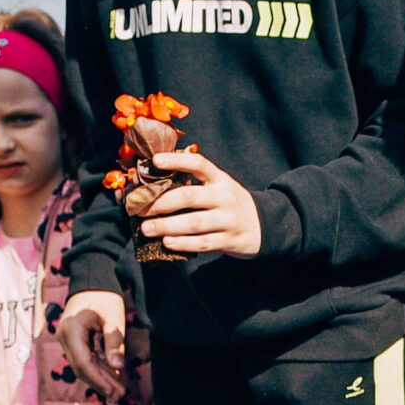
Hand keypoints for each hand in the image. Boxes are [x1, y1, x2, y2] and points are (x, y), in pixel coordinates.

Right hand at [57, 290, 127, 400]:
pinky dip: (98, 368)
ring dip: (100, 378)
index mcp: (71, 330)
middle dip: (100, 383)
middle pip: (81, 368)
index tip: (114, 392)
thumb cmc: (104, 296)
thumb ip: (114, 341)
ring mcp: (67, 339)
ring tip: (118, 391)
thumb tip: (117, 367)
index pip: (82, 363)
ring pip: (83, 365)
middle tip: (120, 396)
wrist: (92, 280)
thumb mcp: (113, 317)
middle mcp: (64, 337)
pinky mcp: (74, 339)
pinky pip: (85, 357)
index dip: (98, 380)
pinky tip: (113, 377)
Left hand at [138, 148, 263, 257]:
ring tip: (146, 229)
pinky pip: (202, 243)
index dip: (176, 160)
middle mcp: (225, 197)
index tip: (155, 160)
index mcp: (220, 179)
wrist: (264, 225)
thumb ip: (194, 183)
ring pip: (193, 223)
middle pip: (189, 197)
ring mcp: (228, 220)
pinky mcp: (229, 240)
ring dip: (166, 226)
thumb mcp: (218, 186)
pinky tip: (167, 243)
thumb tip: (154, 181)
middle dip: (160, 203)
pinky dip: (183, 243)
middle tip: (139, 209)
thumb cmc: (228, 203)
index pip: (198, 164)